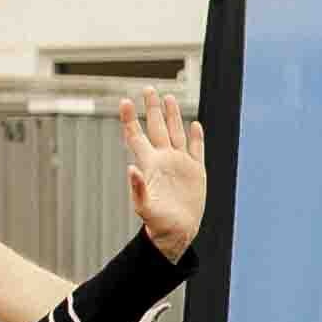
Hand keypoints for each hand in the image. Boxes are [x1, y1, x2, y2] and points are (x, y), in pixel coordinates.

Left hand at [120, 88, 205, 256]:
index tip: (125, 101)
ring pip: (176, 133)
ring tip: (169, 98)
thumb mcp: (144, 208)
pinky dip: (196, 137)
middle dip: (152, 108)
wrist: (177, 232)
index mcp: (149, 164)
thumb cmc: (157, 223)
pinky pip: (196, 149)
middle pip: (156, 128)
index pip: (137, 136)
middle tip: (148, 89)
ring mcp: (180, 164)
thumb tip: (132, 169)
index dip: (130, 119)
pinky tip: (194, 124)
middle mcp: (163, 160)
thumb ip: (138, 188)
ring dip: (172, 116)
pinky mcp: (196, 171)